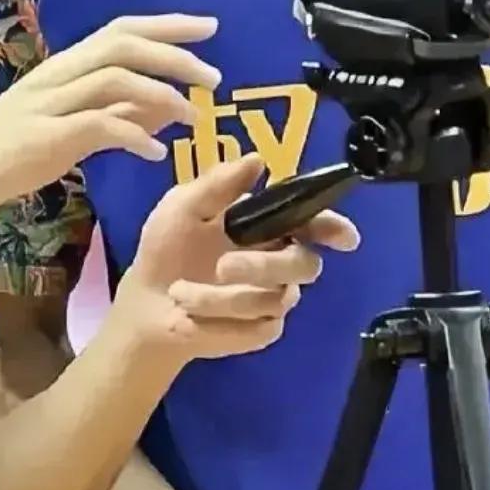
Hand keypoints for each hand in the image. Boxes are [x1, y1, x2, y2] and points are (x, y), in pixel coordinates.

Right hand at [0, 14, 221, 217]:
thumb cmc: (0, 154)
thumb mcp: (64, 129)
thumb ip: (112, 115)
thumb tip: (164, 106)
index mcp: (60, 69)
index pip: (120, 31)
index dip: (166, 26)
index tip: (209, 27)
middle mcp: (55, 77)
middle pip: (123, 45)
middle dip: (174, 55)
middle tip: (214, 76)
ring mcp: (47, 106)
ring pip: (114, 79)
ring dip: (162, 95)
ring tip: (193, 117)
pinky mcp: (42, 139)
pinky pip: (98, 127)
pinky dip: (134, 136)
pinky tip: (156, 153)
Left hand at [117, 155, 359, 361]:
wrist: (146, 302)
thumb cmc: (166, 247)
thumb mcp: (183, 206)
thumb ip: (218, 184)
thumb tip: (257, 159)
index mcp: (267, 225)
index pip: (313, 224)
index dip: (333, 228)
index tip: (343, 236)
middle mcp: (279, 260)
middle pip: (306, 264)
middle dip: (265, 265)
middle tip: (222, 266)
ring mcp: (273, 298)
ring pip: (276, 298)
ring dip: (221, 297)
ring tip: (180, 294)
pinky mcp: (262, 330)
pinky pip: (260, 327)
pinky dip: (220, 320)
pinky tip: (191, 316)